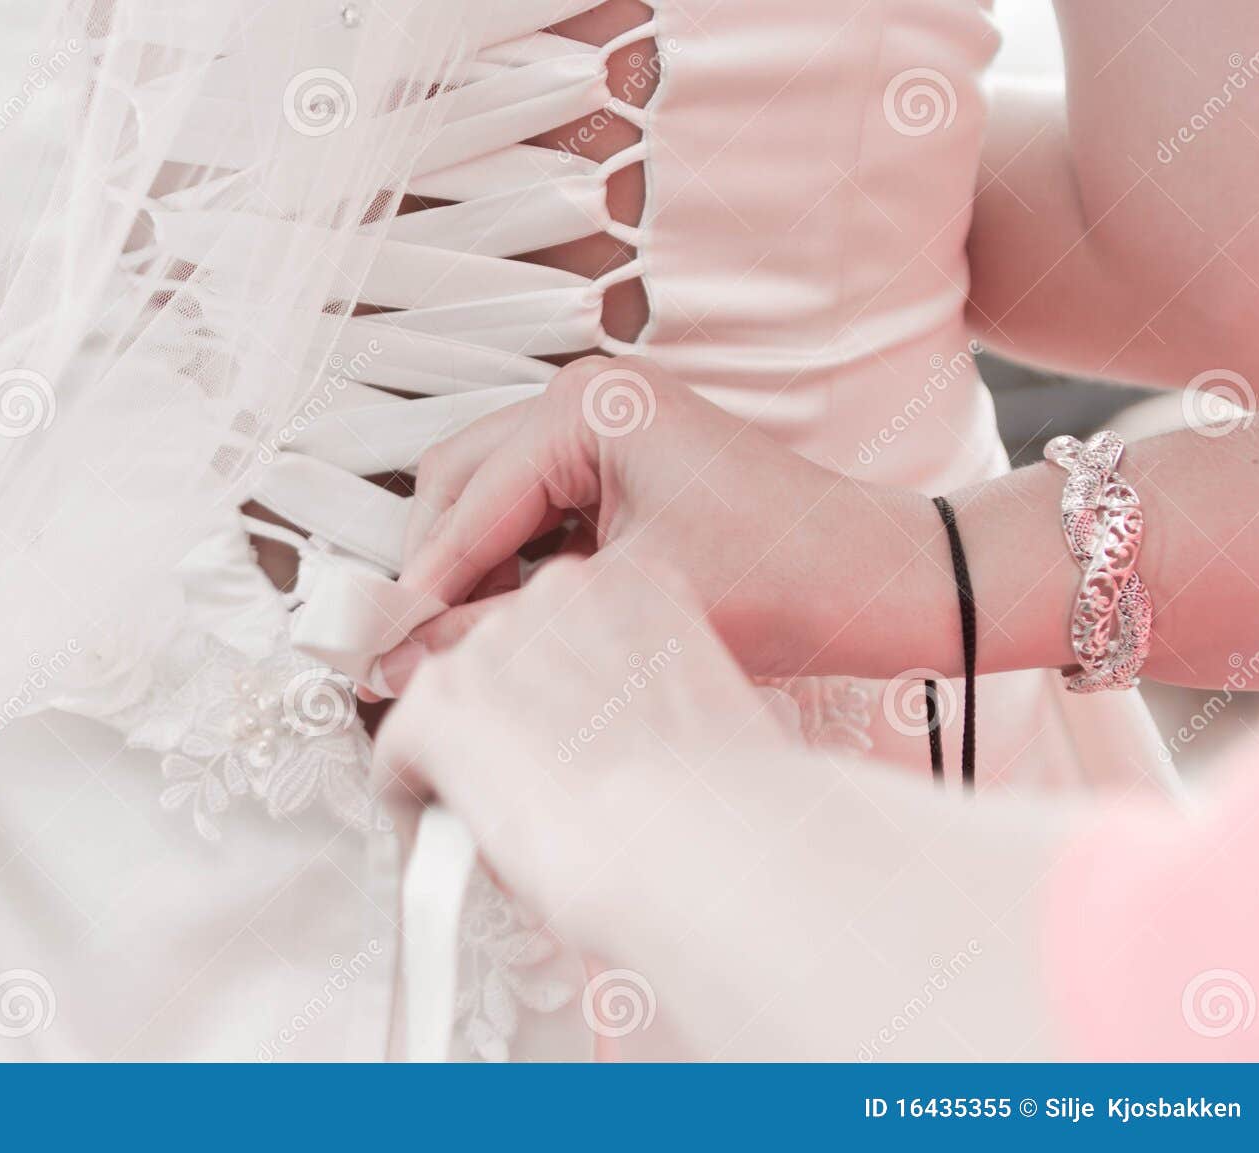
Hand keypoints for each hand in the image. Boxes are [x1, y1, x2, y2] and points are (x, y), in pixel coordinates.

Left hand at [372, 555, 792, 964]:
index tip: (570, 738)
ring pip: (455, 703)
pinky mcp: (437, 702)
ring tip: (509, 823)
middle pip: (506, 657)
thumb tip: (621, 732)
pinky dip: (414, 798)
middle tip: (545, 790)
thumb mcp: (707, 707)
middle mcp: (560, 591)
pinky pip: (401, 751)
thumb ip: (649, 691)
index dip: (565, 695)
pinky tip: (454, 839)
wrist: (701, 844)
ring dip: (473, 756)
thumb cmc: (727, 801)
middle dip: (516, 722)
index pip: (570, 623)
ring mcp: (492, 642)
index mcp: (638, 580)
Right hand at [379, 355, 928, 692]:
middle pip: (456, 484)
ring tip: (463, 647)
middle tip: (405, 653)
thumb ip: (503, 626)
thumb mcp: (625, 605)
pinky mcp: (617, 468)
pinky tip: (521, 623)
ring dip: (469, 570)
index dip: (417, 585)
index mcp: (585, 410)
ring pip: (487, 500)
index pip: (464, 501)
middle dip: (432, 569)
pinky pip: (531, 513)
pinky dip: (513, 567)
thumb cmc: (788, 577)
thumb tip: (406, 658)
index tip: (376, 650)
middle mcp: (583, 402)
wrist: (882, 582)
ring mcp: (600, 430)